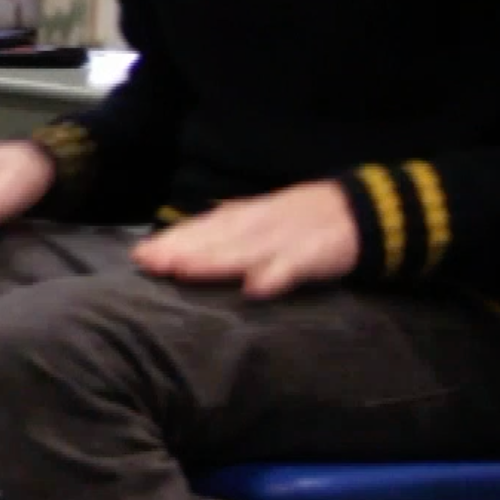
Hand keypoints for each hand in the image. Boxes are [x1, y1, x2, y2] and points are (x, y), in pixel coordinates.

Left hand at [133, 180, 358, 297]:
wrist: (359, 209)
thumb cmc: (300, 218)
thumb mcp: (260, 218)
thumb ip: (225, 232)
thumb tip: (181, 244)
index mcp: (244, 218)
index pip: (202, 228)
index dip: (172, 240)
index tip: (140, 255)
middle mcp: (256, 226)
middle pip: (213, 239)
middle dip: (179, 251)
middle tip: (148, 262)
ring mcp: (283, 240)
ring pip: (242, 251)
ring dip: (211, 261)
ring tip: (181, 271)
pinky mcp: (312, 256)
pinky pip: (291, 268)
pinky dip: (274, 277)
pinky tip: (255, 290)